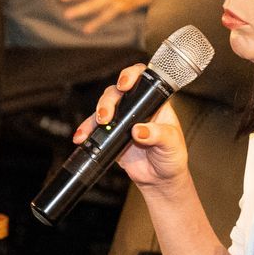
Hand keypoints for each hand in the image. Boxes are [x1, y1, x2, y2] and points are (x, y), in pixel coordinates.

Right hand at [72, 62, 190, 190]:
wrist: (159, 178)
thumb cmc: (172, 156)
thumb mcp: (171, 144)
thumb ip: (158, 135)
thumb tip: (139, 130)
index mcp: (155, 103)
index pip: (142, 80)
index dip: (131, 76)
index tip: (125, 85)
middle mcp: (137, 108)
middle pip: (116, 93)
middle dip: (108, 101)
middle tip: (106, 116)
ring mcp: (122, 121)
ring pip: (104, 108)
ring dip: (95, 115)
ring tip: (97, 125)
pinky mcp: (111, 135)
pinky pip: (95, 129)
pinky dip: (87, 131)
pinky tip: (82, 137)